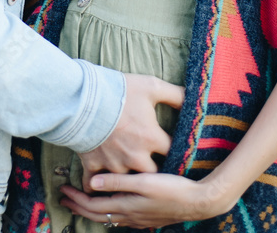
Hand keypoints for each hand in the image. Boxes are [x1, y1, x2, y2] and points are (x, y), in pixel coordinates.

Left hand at [60, 171, 233, 227]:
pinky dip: (107, 211)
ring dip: (92, 209)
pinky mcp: (146, 217)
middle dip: (79, 206)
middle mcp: (130, 216)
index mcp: (126, 206)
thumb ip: (119, 180)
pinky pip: (119, 217)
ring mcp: (138, 219)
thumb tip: (93, 181)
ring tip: (81, 201)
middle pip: (98, 215)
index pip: (94, 206)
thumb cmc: (172, 188)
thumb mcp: (144, 180)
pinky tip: (110, 204)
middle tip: (65, 197)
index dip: (77, 199)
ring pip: (109, 217)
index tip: (64, 190)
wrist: (198, 201)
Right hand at [78, 75, 183, 190]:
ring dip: (128, 182)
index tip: (181, 153)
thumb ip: (175, 95)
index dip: (179, 152)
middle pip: (153, 175)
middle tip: (159, 171)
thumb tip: (194, 98)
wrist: (82, 97)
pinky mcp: (93, 165)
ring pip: (126, 183)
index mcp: (151, 138)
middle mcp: (136, 156)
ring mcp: (114, 164)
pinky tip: (100, 189)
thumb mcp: (151, 86)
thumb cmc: (119, 91)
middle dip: (156, 172)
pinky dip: (96, 188)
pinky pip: (94, 185)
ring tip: (132, 183)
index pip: (173, 152)